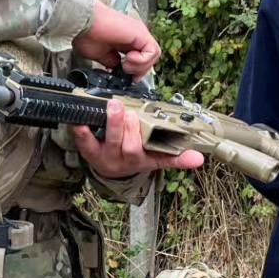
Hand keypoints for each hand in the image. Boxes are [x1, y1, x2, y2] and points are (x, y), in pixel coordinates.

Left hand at [70, 97, 202, 178]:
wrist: (112, 170)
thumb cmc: (136, 158)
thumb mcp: (156, 160)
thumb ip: (177, 158)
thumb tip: (199, 159)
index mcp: (141, 160)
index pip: (146, 153)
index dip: (146, 142)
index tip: (149, 126)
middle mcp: (123, 160)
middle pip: (126, 146)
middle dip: (127, 128)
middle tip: (128, 110)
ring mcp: (105, 157)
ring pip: (109, 142)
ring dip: (111, 124)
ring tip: (113, 107)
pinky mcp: (90, 153)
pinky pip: (85, 144)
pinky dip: (81, 134)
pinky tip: (79, 123)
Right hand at [73, 1, 160, 75]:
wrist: (83, 24)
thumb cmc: (86, 34)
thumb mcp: (100, 55)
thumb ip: (112, 61)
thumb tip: (117, 67)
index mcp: (126, 41)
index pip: (142, 58)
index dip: (137, 70)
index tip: (127, 77)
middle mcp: (135, 36)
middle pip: (150, 58)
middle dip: (140, 70)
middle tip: (127, 73)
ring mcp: (139, 34)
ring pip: (154, 56)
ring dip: (141, 66)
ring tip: (126, 65)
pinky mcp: (141, 33)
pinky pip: (152, 51)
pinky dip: (142, 60)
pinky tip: (128, 59)